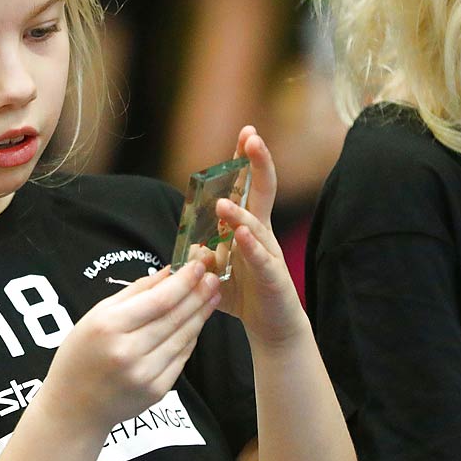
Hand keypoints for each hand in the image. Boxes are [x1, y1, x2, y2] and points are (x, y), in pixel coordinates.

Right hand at [34, 261, 219, 432]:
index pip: (158, 300)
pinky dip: (190, 338)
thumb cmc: (80, 355)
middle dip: (198, 294)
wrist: (74, 407)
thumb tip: (168, 271)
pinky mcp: (156, 391)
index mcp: (109, 326)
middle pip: (174, 317)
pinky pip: (181, 358)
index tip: (198, 266)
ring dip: (200, 315)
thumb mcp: (96, 315)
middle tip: (214, 278)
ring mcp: (144, 374)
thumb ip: (134, 292)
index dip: (184, 282)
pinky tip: (197, 323)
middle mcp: (128, 351)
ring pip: (183, 337)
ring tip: (212, 297)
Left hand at [198, 125, 308, 347]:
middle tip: (252, 138)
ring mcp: (269, 254)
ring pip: (255, 227)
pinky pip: (261, 260)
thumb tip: (187, 246)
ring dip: (238, 214)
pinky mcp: (273, 278)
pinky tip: (240, 236)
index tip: (246, 133)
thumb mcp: (216, 271)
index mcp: (248, 227)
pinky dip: (250, 248)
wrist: (270, 327)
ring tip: (222, 204)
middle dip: (258, 165)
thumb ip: (201, 256)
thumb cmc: (244, 294)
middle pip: (262, 193)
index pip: (247, 187)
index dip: (247, 161)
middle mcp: (261, 234)